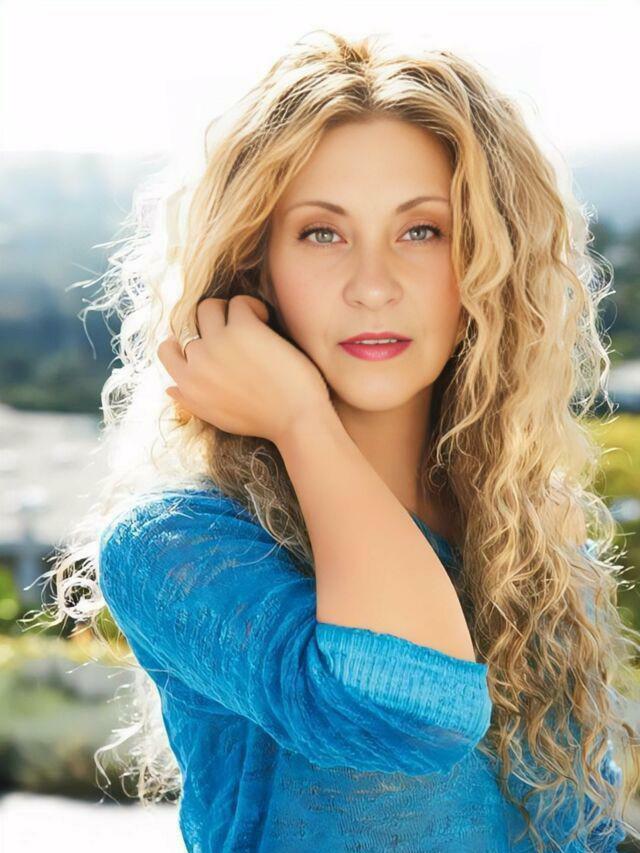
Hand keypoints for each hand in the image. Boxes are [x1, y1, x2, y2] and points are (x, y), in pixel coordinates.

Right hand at [157, 295, 330, 444]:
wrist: (295, 421)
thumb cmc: (262, 421)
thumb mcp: (215, 417)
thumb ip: (190, 401)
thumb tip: (170, 389)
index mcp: (187, 385)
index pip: (166, 351)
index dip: (183, 340)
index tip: (206, 341)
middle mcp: (197, 362)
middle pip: (190, 325)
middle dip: (211, 324)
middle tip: (235, 331)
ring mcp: (218, 343)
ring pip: (209, 307)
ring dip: (228, 309)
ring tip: (252, 323)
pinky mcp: (243, 329)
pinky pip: (239, 303)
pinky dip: (252, 307)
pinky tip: (266, 321)